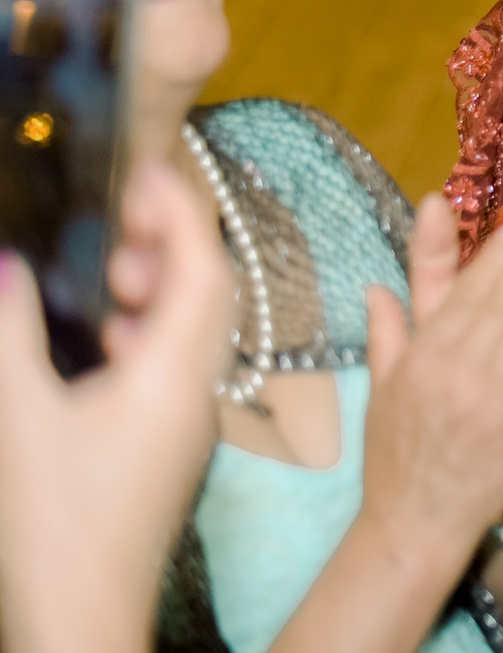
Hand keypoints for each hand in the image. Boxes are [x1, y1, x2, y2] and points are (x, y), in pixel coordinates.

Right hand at [0, 161, 233, 652]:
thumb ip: (12, 332)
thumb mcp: (18, 419)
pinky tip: (110, 334)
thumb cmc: (55, 530)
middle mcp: (198, 393)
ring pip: (195, 330)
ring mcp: (190, 422)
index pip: (204, 266)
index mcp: (177, 375)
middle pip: (209, 292)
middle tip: (123, 217)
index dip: (181, 209)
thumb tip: (7, 264)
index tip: (150, 168)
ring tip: (114, 272)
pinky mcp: (170, 447)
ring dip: (159, 288)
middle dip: (171, 241)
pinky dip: (149, 332)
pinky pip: (177, 367)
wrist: (83, 622)